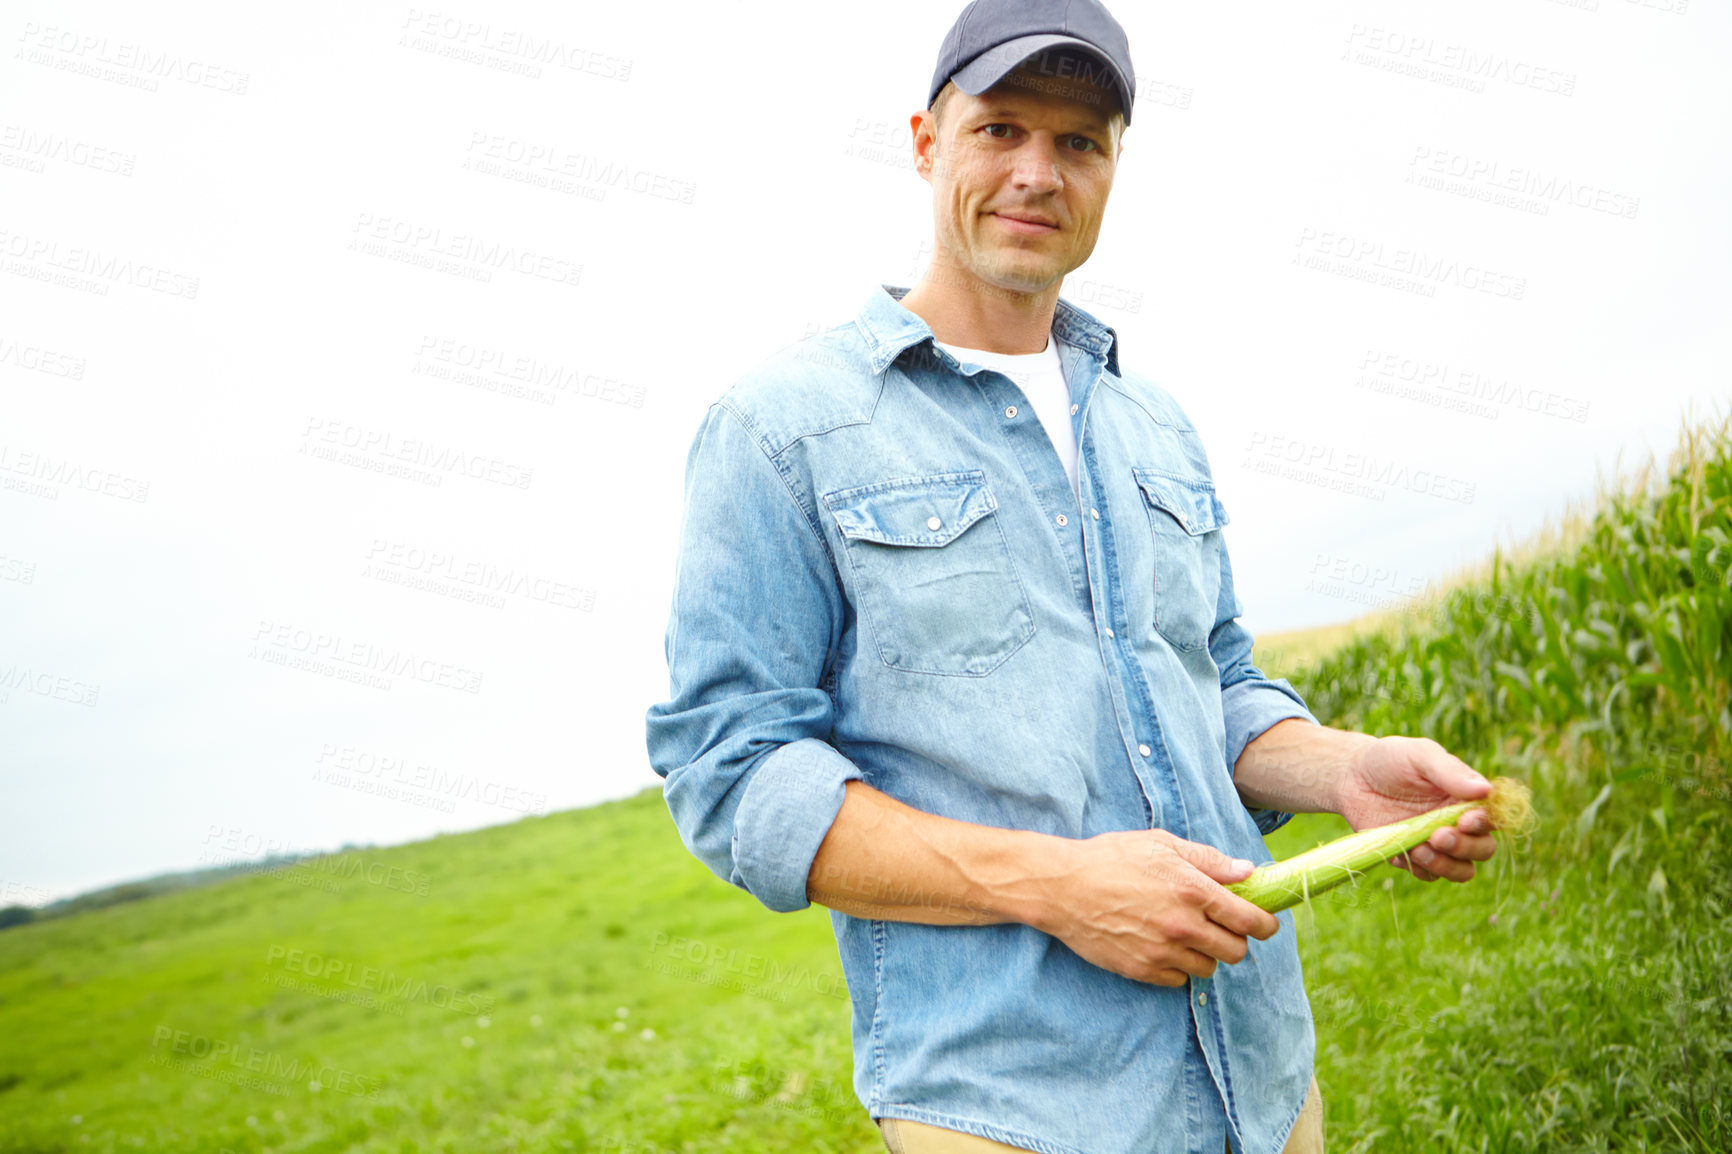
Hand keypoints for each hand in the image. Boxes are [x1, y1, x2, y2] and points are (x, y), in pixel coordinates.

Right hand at [1030, 828, 1280, 986]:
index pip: (1250, 920)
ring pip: (1209, 969)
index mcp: (1193, 890)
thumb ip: (1208, 860)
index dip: (1266, 924)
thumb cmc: (1111, 858)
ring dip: (1205, 954)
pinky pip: (1179, 980)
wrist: (1063, 887)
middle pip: (1236, 951)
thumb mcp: (1161, 844)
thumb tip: (1246, 871)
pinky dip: (1178, 967)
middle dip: (1235, 939)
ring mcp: (1162, 952)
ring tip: (1186, 935)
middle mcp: (1183, 926)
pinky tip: (1163, 946)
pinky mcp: (1142, 970)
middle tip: (1221, 927)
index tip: (1266, 923)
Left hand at [1332, 735, 1499, 882]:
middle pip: (1483, 849)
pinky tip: (1402, 852)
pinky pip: (1429, 875)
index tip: (1466, 820)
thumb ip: (1449, 771)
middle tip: (1438, 836)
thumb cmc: (1391, 759)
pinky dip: (1420, 868)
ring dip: (1446, 865)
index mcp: (1467, 797)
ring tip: (1419, 849)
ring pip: (1462, 870)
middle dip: (1466, 848)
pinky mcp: (1414, 856)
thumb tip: (1486, 790)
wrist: (1351, 776)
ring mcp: (1437, 843)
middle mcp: (1458, 823)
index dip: (1487, 823)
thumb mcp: (1419, 755)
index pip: (1494, 817)